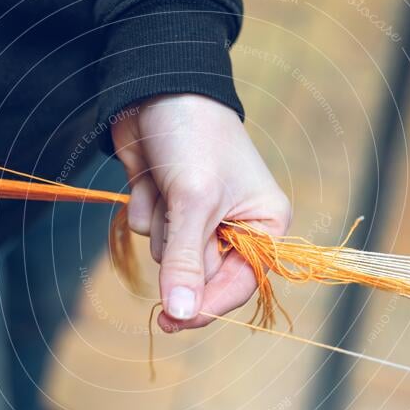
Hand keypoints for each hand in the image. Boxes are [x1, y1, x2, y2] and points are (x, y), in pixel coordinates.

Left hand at [112, 94, 290, 331]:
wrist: (157, 88)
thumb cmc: (194, 138)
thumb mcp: (194, 202)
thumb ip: (186, 263)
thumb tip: (181, 315)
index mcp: (265, 224)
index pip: (240, 285)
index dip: (207, 307)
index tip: (172, 322)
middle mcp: (236, 225)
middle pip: (200, 275)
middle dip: (179, 253)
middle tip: (174, 230)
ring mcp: (199, 216)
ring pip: (167, 254)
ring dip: (160, 225)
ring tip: (167, 185)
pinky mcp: (169, 206)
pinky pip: (148, 231)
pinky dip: (145, 207)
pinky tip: (152, 178)